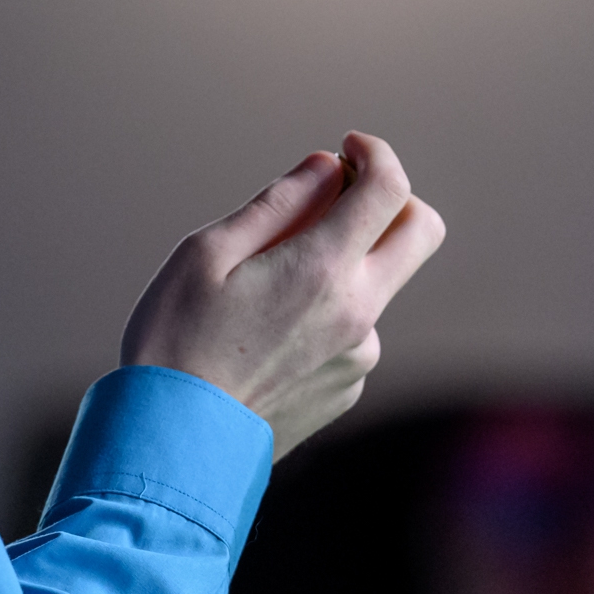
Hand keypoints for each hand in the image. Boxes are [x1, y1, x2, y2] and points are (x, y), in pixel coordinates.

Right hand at [121, 132, 444, 459]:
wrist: (172, 444)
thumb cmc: (175, 342)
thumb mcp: (207, 253)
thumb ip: (277, 203)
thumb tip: (328, 167)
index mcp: (323, 270)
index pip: (390, 188)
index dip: (375, 153)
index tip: (347, 148)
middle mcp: (358, 313)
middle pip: (421, 232)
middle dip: (392, 199)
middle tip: (340, 196)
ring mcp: (359, 357)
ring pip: (377, 284)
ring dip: (342, 264)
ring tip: (264, 289)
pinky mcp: (347, 389)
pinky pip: (352, 331)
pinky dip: (325, 313)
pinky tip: (265, 336)